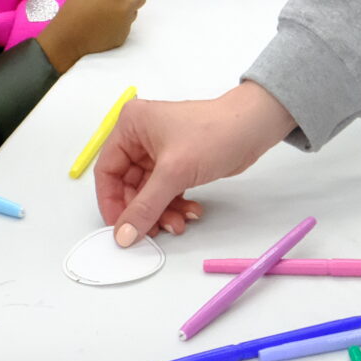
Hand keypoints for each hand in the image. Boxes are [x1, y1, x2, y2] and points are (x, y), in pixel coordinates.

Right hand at [37, 0, 144, 73]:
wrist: (68, 38)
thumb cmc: (75, 8)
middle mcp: (125, 7)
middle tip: (115, 0)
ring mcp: (126, 23)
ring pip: (135, 11)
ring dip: (126, 10)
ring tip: (107, 14)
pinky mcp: (124, 36)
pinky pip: (127, 25)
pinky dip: (120, 24)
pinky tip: (105, 26)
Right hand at [94, 80, 296, 242]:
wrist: (254, 128)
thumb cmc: (215, 133)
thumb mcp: (173, 173)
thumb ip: (145, 207)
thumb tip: (123, 234)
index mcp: (130, 126)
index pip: (107, 171)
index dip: (112, 202)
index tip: (121, 228)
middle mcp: (141, 137)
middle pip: (128, 186)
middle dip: (144, 210)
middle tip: (155, 231)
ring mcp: (160, 151)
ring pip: (148, 192)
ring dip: (162, 211)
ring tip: (179, 222)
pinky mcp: (178, 163)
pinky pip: (166, 191)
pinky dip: (174, 205)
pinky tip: (190, 212)